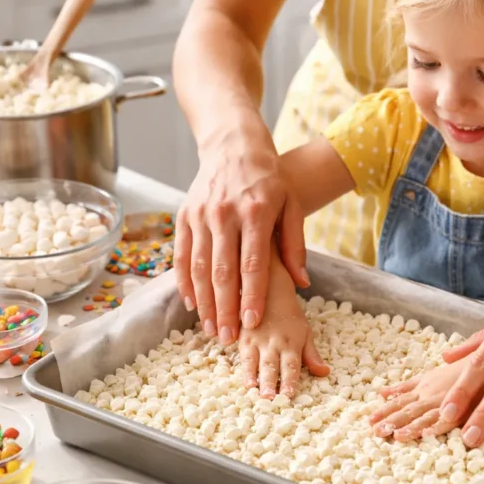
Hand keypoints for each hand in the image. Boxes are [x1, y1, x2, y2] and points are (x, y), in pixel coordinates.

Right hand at [174, 109, 307, 344]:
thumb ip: (295, 244)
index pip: (252, 263)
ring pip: (199, 267)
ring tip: (211, 329)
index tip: (253, 322)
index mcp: (254, 212)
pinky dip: (184, 282)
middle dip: (225, 308)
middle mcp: (224, 214)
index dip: (252, 295)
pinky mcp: (185, 215)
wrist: (233, 145)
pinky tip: (192, 304)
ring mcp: (201, 215)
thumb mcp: (292, 204)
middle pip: (222, 271)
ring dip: (204, 302)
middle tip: (229, 337)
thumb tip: (301, 282)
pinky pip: (181, 255)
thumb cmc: (268, 178)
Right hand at [238, 255, 328, 397]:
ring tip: (253, 391)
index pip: (292, 366)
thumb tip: (324, 372)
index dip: (290, 382)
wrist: (269, 287)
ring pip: (255, 362)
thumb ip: (311, 354)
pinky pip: (241, 353)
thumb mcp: (305, 332)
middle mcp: (274, 342)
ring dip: (254, 377)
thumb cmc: (290, 314)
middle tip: (270, 400)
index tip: (289, 396)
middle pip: (272, 366)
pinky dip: (242, 367)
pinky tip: (241, 379)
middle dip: (271, 383)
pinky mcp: (242, 336)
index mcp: (292, 342)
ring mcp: (257, 339)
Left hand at [369, 362, 467, 440]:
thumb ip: (409, 383)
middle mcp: (432, 395)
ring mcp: (447, 403)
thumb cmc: (462, 367)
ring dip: (411, 427)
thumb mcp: (431, 374)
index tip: (370, 419)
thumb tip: (383, 391)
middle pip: (408, 409)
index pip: (400, 399)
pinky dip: (440, 426)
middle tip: (375, 431)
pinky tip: (429, 435)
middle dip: (391, 421)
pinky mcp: (465, 410)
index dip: (385, 409)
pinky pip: (452, 419)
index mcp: (424, 386)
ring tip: (396, 436)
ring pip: (426, 416)